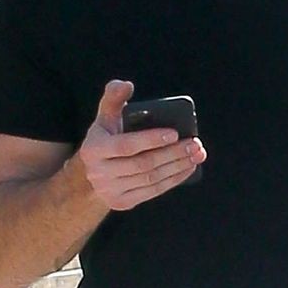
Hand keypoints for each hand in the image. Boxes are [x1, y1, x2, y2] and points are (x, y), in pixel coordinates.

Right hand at [72, 80, 206, 211]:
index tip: (175, 133)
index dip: (151, 140)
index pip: (126, 146)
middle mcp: (99, 173)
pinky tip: (188, 168)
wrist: (91, 177)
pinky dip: (174, 180)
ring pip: (151, 180)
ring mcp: (111, 191)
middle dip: (172, 154)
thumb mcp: (104, 119)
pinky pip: (154, 192)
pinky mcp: (123, 203)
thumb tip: (127, 85)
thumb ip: (113, 98)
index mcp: (94, 149)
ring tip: (196, 155)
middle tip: (194, 144)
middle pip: (143, 165)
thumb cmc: (105, 140)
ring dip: (178, 167)